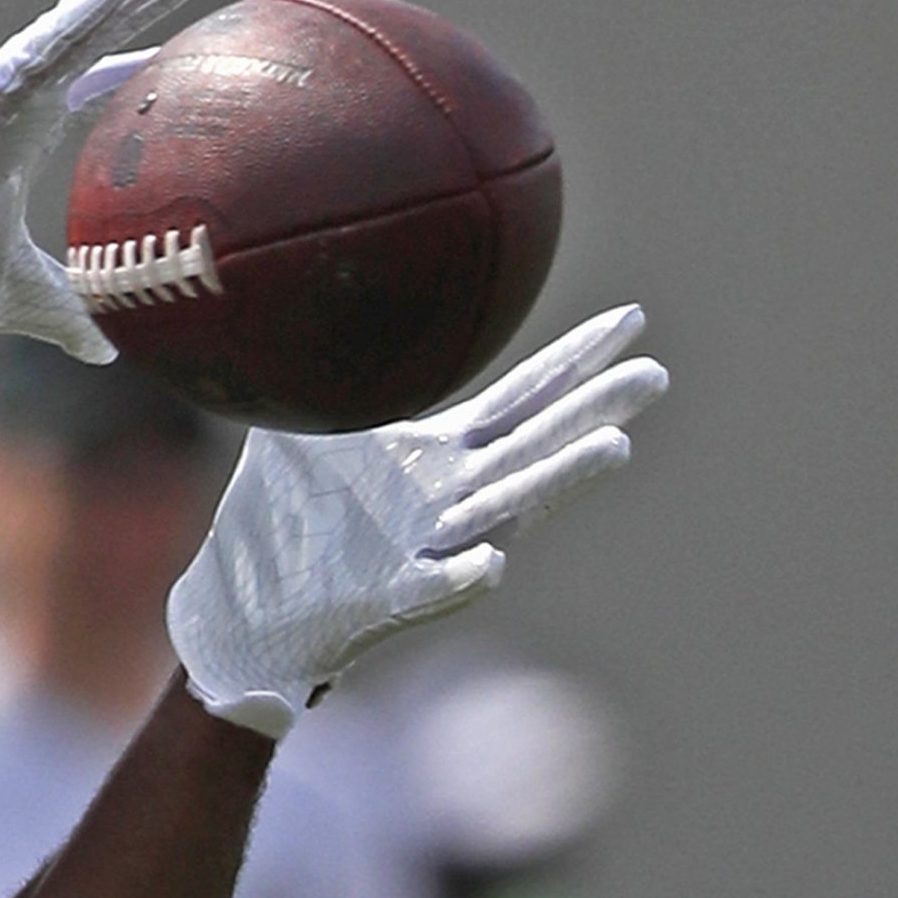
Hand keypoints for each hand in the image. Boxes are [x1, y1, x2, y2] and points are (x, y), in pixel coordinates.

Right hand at [0, 0, 247, 354]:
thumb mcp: (13, 295)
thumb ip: (63, 311)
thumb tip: (106, 347)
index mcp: (19, 131)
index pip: (94, 76)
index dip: (143, 56)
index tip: (193, 47)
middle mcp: (14, 96)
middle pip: (104, 23)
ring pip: (86, 14)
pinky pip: (50, 41)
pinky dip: (94, 9)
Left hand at [169, 307, 669, 738]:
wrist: (246, 603)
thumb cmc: (281, 518)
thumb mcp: (296, 432)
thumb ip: (309, 375)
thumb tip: (286, 294)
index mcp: (438, 456)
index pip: (519, 400)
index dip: (572, 361)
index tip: (631, 319)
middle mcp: (451, 499)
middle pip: (534, 447)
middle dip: (590, 412)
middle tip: (652, 375)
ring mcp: (429, 548)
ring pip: (503, 512)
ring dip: (556, 482)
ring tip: (614, 448)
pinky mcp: (391, 598)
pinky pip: (434, 585)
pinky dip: (461, 576)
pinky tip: (490, 562)